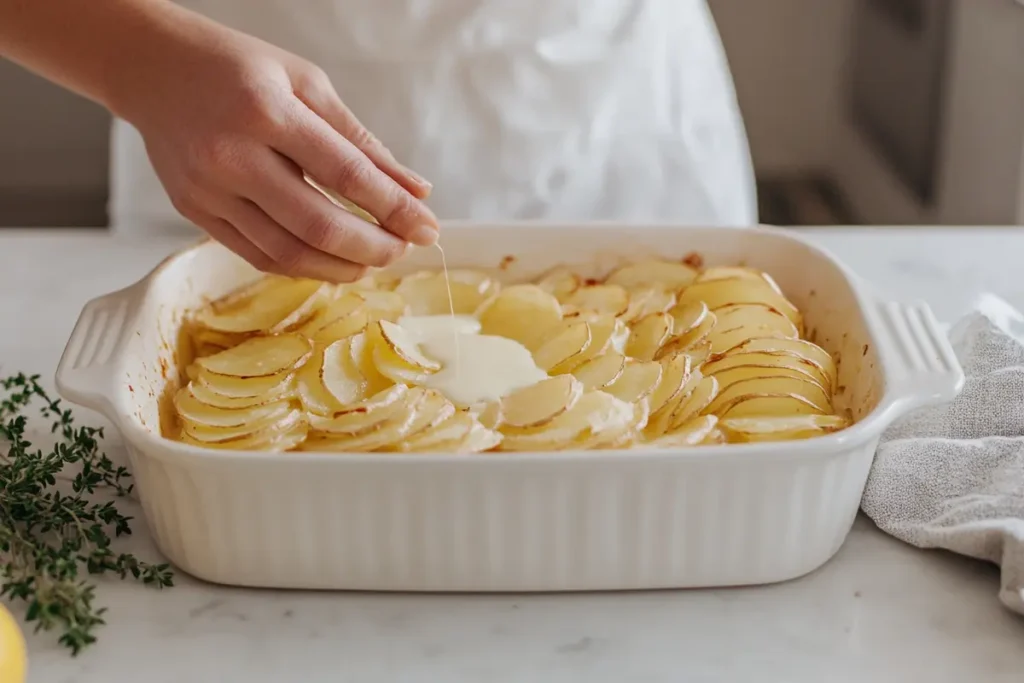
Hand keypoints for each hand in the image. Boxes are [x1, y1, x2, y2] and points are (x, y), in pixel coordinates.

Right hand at [114, 13, 436, 281]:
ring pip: (287, 253)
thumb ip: (362, 142)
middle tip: (403, 248)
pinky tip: (331, 261)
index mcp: (266, 111)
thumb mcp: (307, 84)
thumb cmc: (237, 69)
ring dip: (342, 267)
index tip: (428, 227)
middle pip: (318, 226)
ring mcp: (207, 189)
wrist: (151, 68)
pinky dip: (303, 266)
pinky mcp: (193, 211)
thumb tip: (417, 190)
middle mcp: (231, 155)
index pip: (346, 175)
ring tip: (373, 260)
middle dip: (374, 247)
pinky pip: (258, 256)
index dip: (395, 209)